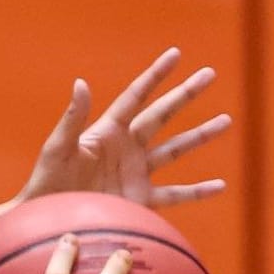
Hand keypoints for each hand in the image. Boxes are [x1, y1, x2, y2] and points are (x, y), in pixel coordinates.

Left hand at [18, 47, 231, 208]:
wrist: (49, 219)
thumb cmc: (46, 182)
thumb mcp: (58, 149)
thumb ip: (72, 118)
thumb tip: (80, 82)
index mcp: (106, 131)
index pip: (135, 97)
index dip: (155, 75)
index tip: (175, 54)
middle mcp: (125, 148)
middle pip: (162, 115)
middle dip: (185, 94)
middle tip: (209, 74)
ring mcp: (136, 173)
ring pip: (175, 150)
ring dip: (200, 135)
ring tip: (226, 120)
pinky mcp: (141, 200)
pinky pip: (175, 195)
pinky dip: (198, 191)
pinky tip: (220, 185)